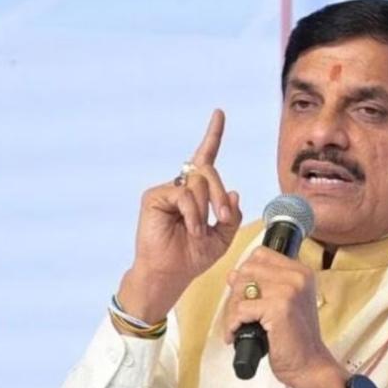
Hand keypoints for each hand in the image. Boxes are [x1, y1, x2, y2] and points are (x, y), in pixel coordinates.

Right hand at [118, 109, 242, 323]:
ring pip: (198, 183)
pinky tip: (190, 229)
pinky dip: (193, 214)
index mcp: (197, 193)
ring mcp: (167, 191)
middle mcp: (181, 187)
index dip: (213, 135)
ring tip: (198, 233)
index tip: (219, 113)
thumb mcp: (223, 237)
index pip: (205, 158)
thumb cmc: (192, 257)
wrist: (170, 275)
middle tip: (223, 219)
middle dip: (219, 196)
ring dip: (205, 211)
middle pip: (208, 171)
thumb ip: (232, 214)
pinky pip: (184, 194)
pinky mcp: (154, 196)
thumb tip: (233, 191)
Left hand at [222, 247, 348, 387]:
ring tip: (236, 327)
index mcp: (300, 271)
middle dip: (235, 294)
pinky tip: (236, 335)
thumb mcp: (281, 304)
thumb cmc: (295, 338)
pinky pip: (240, 309)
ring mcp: (288, 290)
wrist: (310, 365)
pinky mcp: (278, 308)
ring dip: (231, 311)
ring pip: (241, 288)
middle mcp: (296, 276)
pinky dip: (233, 324)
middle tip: (237, 316)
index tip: (244, 294)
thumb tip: (233, 275)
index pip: (260, 254)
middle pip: (247, 270)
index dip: (246, 273)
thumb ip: (262, 286)